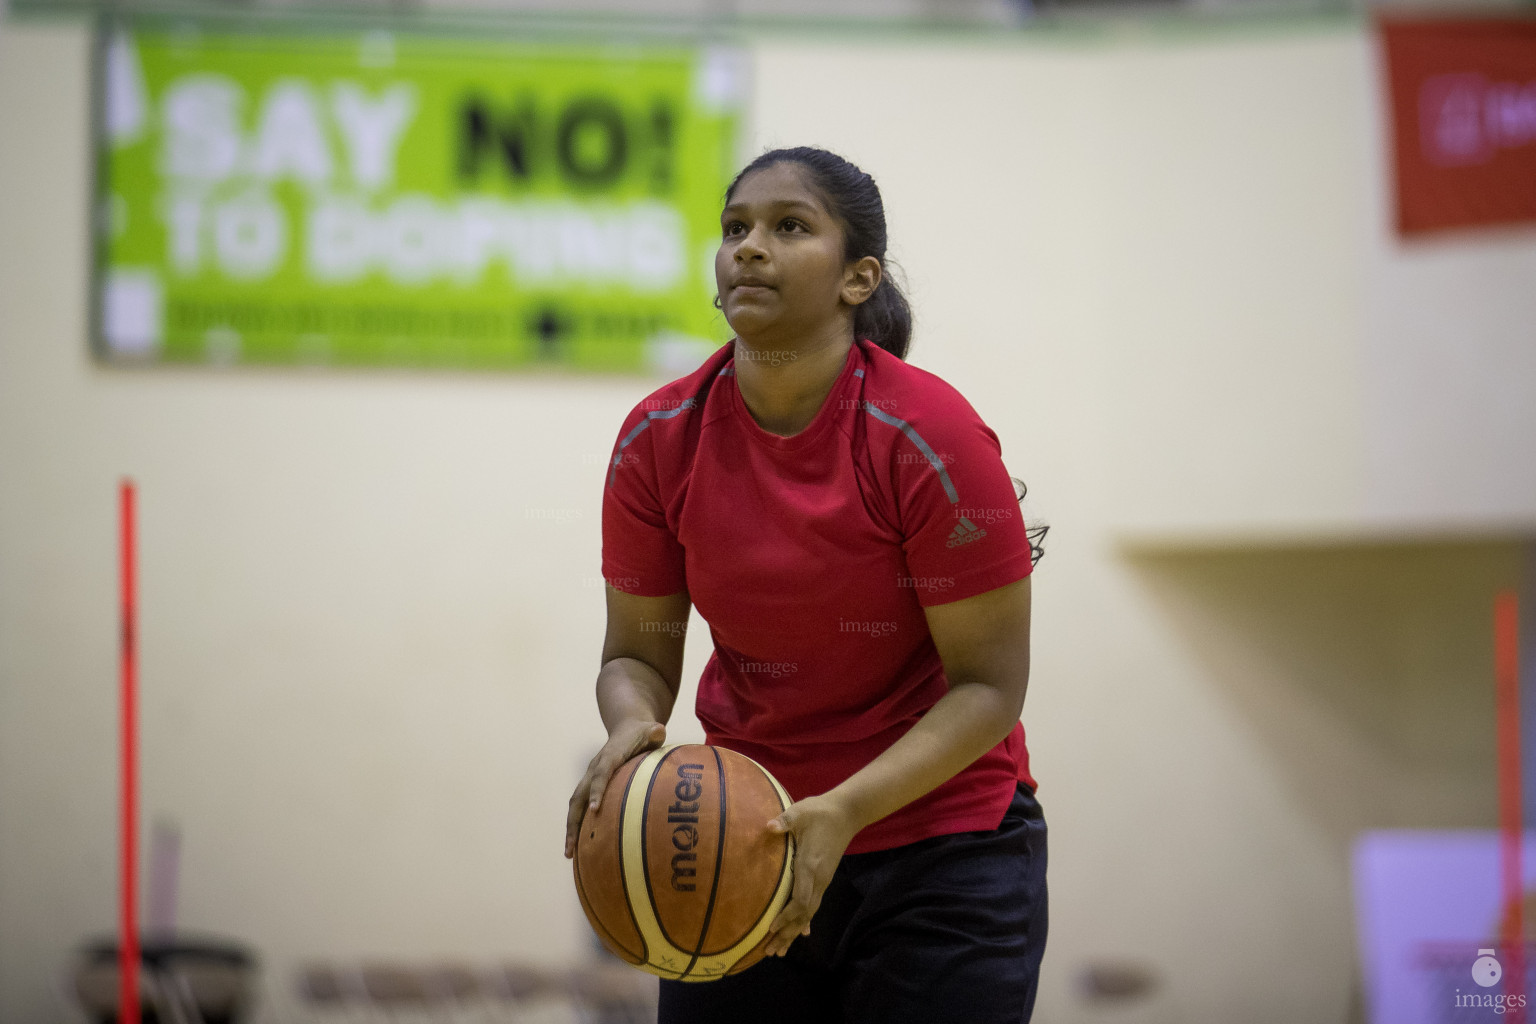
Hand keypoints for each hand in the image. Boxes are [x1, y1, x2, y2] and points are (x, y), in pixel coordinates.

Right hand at [565, 720, 666, 858]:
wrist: (626, 728)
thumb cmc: (642, 733)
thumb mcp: (651, 729)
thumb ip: (654, 732)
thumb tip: (658, 732)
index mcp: (609, 757)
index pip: (601, 774)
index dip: (597, 790)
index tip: (596, 809)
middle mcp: (594, 769)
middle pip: (578, 797)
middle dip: (573, 821)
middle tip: (571, 847)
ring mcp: (590, 779)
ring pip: (575, 805)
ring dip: (571, 829)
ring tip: (569, 854)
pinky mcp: (591, 787)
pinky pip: (581, 808)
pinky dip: (579, 826)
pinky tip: (581, 848)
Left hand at [762, 792, 860, 956]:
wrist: (846, 813)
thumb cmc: (820, 812)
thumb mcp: (801, 812)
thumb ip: (786, 820)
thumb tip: (769, 826)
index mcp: (810, 866)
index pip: (800, 899)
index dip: (787, 915)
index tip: (771, 927)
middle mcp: (818, 879)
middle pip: (803, 914)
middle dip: (786, 933)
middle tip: (770, 951)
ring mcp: (823, 881)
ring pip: (808, 913)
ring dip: (793, 931)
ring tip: (780, 950)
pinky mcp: (823, 879)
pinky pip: (813, 905)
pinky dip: (804, 921)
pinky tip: (801, 933)